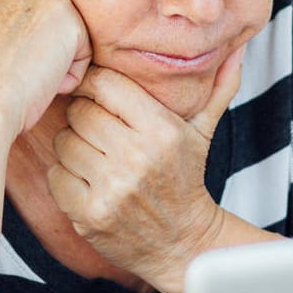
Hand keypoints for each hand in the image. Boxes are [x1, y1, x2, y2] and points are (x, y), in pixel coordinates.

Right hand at [0, 0, 91, 138]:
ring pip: (66, 38)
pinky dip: (68, 78)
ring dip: (53, 66)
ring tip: (24, 79)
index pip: (21, 18)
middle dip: (39, 54)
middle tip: (13, 77)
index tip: (4, 73)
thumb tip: (24, 46)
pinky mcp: (65, 12)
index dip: (20, 51)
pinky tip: (40, 82)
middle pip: (47, 25)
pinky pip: (83, 52)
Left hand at [46, 48, 244, 292]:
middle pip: (80, 111)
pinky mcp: (89, 214)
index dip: (96, 86)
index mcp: (162, 130)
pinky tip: (87, 180)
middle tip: (98, 129)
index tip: (99, 96)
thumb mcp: (203, 132)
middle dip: (84, 117)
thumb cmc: (186, 180)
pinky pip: (56, 175)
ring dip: (73, 146)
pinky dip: (65, 176)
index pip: (105, 84)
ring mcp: (110, 188)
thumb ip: (218, 88)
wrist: (183, 244)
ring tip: (95, 155)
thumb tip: (236, 49)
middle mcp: (136, 157)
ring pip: (64, 142)